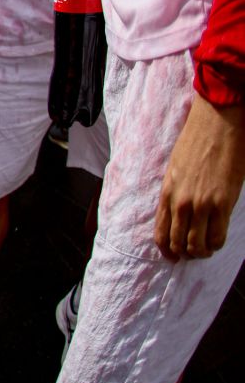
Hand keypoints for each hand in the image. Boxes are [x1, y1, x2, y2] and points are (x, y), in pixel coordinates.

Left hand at [155, 97, 244, 259]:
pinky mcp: (222, 203)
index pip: (161, 232)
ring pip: (198, 244)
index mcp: (166, 193)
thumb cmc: (196, 143)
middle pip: (178, 242)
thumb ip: (176, 192)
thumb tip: (179, 213)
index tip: (172, 257)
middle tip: (193, 255)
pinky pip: (217, 236)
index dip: (166, 250)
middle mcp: (180, 202)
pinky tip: (217, 243)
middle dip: (185, 254)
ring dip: (202, 252)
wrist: (216, 125)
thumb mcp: (176, 169)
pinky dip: (216, 244)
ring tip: (206, 250)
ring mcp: (201, 204)